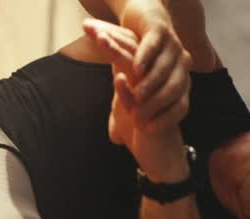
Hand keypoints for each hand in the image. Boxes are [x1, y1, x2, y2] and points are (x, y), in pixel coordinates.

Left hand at [82, 19, 188, 179]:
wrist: (160, 160)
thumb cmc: (142, 135)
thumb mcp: (124, 111)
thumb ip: (120, 95)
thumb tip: (115, 78)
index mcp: (142, 79)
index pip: (125, 51)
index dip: (109, 38)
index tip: (89, 26)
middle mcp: (149, 82)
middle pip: (130, 53)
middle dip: (109, 38)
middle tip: (90, 27)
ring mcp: (152, 95)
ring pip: (134, 69)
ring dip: (116, 54)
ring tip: (100, 42)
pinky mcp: (152, 113)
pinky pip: (138, 98)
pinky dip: (126, 90)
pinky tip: (118, 78)